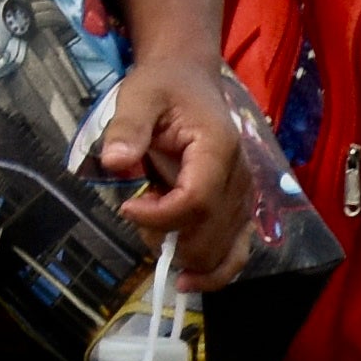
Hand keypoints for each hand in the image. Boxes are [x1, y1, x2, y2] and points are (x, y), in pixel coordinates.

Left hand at [90, 51, 265, 283]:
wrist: (189, 81)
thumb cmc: (163, 87)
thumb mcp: (139, 96)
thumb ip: (127, 128)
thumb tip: (116, 162)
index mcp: (217, 149)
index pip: (196, 201)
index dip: (159, 217)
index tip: (127, 207)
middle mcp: (240, 179)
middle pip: (209, 236)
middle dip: (167, 238)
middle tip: (137, 212)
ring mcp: (244, 199)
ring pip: (222, 253)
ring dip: (182, 255)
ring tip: (154, 229)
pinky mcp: (240, 212)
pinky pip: (236, 254)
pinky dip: (214, 273)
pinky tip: (187, 280)